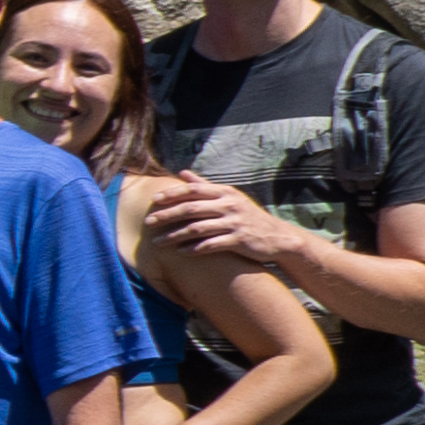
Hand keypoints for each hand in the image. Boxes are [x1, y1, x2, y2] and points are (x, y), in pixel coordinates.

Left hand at [141, 178, 302, 271]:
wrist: (277, 237)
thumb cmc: (247, 216)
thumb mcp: (229, 197)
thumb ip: (205, 185)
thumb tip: (182, 172)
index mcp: (225, 192)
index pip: (193, 190)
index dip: (172, 194)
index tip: (153, 200)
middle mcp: (229, 205)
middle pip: (191, 208)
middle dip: (167, 215)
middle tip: (148, 222)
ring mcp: (235, 222)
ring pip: (198, 228)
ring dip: (175, 235)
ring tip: (157, 242)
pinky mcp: (239, 240)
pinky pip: (211, 244)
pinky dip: (194, 248)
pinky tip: (180, 252)